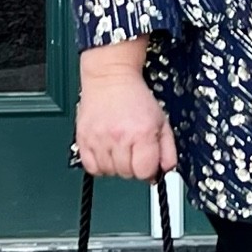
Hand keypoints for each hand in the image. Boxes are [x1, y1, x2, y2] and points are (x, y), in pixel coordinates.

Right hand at [74, 49, 177, 180]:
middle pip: (127, 173)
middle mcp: (119, 136)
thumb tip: (166, 169)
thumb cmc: (135, 97)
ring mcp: (99, 138)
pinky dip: (99, 164)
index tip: (146, 161)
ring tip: (118, 148)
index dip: (148, 168)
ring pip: (109, 172)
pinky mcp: (84, 138)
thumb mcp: (161, 120)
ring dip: (115, 165)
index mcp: (142, 133)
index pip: (144, 171)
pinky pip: (91, 167)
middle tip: (132, 150)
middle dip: (132, 166)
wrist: (110, 77)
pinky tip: (106, 152)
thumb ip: (167, 149)